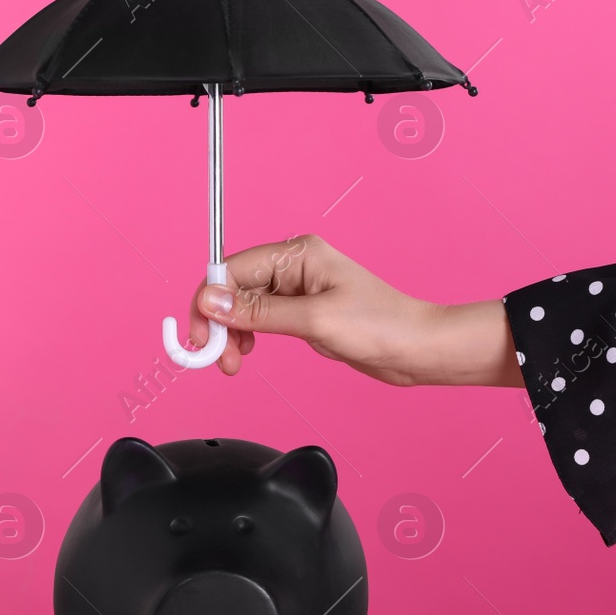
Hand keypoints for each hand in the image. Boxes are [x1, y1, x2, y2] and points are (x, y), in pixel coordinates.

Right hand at [186, 234, 523, 386]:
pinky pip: (260, 319)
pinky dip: (246, 336)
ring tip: (232, 361)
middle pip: (233, 288)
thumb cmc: (381, 326)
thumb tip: (212, 301)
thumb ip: (258, 312)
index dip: (209, 301)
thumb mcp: (313, 320)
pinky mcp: (303, 311)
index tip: (199, 334)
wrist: (416, 349)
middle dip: (217, 322)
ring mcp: (298, 289)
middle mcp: (295, 266)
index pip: (233, 269)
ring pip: (243, 306)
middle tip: (213, 355)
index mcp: (298, 253)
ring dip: (229, 333)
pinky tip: (247, 351)